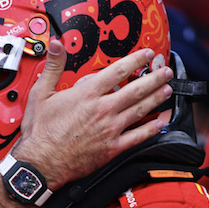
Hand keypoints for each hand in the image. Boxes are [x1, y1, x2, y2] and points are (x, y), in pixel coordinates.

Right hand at [11, 40, 171, 188]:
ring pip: (140, 110)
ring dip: (156, 98)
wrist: (41, 162)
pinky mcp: (112, 147)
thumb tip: (58, 45)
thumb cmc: (40, 131)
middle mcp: (102, 109)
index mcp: (87, 94)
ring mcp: (110, 129)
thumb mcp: (40, 93)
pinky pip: (138, 136)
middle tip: (165, 72)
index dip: (135, 60)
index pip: (118, 72)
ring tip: (167, 90)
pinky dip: (152, 129)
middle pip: (136, 90)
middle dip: (154, 78)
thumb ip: (53, 67)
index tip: (146, 54)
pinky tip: (160, 122)